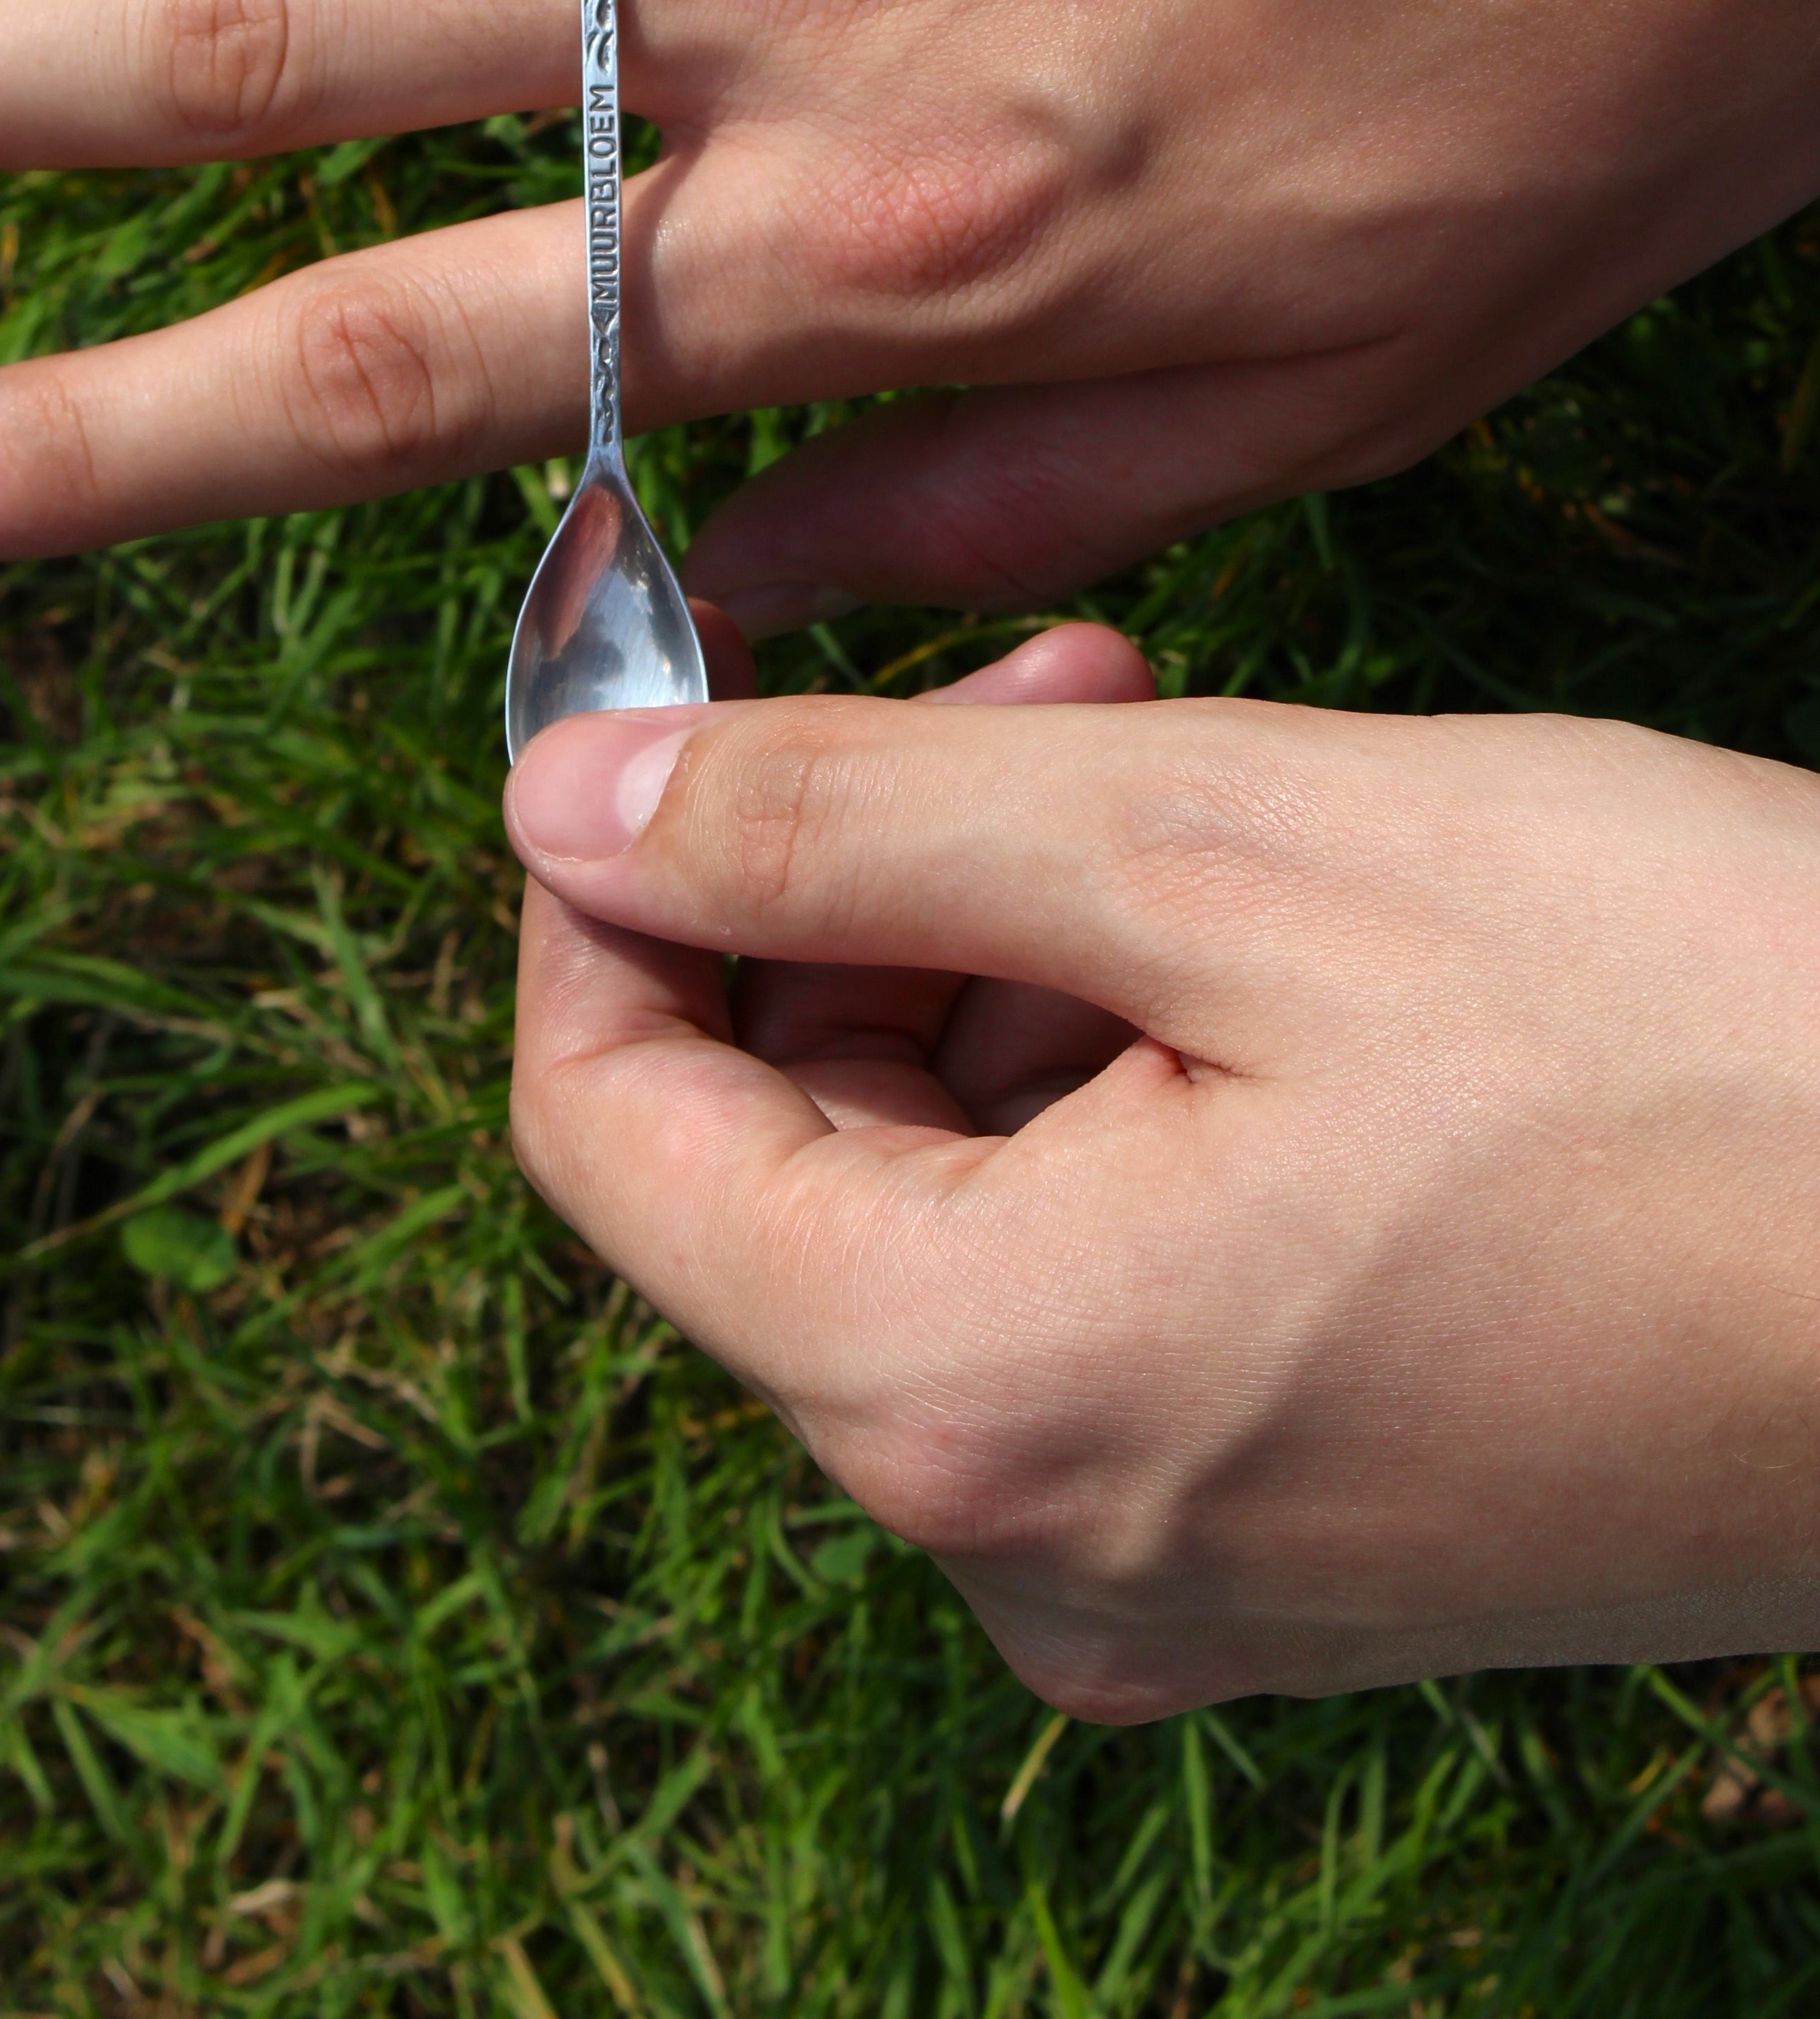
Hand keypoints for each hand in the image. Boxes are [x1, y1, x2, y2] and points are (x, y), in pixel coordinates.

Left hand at [503, 653, 1819, 1718]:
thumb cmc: (1695, 1038)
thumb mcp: (1224, 854)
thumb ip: (843, 825)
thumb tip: (563, 802)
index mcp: (964, 1398)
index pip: (608, 1122)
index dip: (618, 880)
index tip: (710, 696)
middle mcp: (1034, 1546)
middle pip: (783, 1163)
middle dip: (869, 888)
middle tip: (1064, 687)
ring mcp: (1179, 1573)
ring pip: (945, 1205)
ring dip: (1013, 964)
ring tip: (1196, 783)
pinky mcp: (1310, 1538)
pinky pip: (1096, 1290)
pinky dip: (1124, 1091)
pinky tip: (1276, 953)